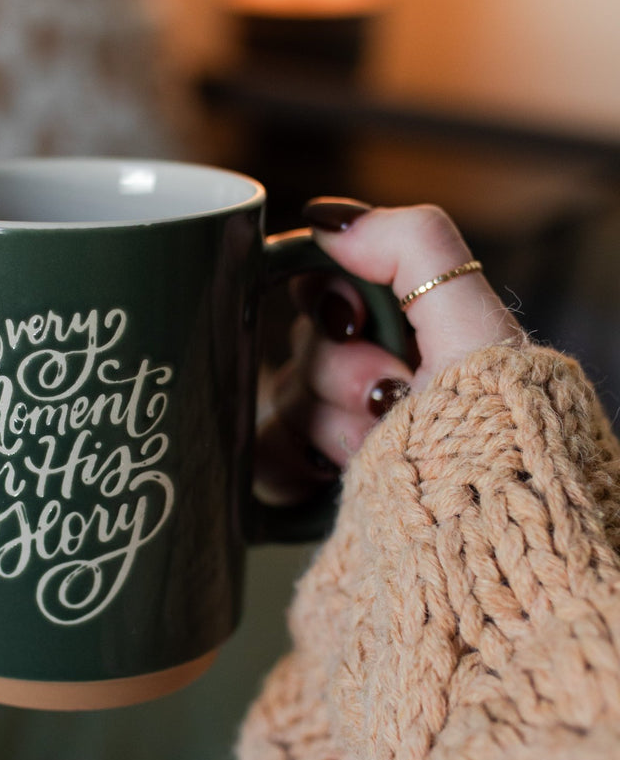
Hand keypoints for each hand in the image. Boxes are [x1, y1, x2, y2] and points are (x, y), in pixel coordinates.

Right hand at [255, 198, 523, 503]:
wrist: (482, 540)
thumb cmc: (497, 438)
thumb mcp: (475, 326)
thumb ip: (416, 248)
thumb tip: (329, 220)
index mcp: (411, 339)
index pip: (327, 289)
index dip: (323, 296)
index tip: (346, 319)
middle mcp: (374, 385)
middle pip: (304, 348)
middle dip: (340, 370)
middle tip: (385, 396)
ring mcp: (339, 441)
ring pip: (280, 402)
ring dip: (323, 423)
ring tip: (371, 450)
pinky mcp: (313, 490)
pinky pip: (261, 458)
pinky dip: (284, 463)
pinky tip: (323, 472)